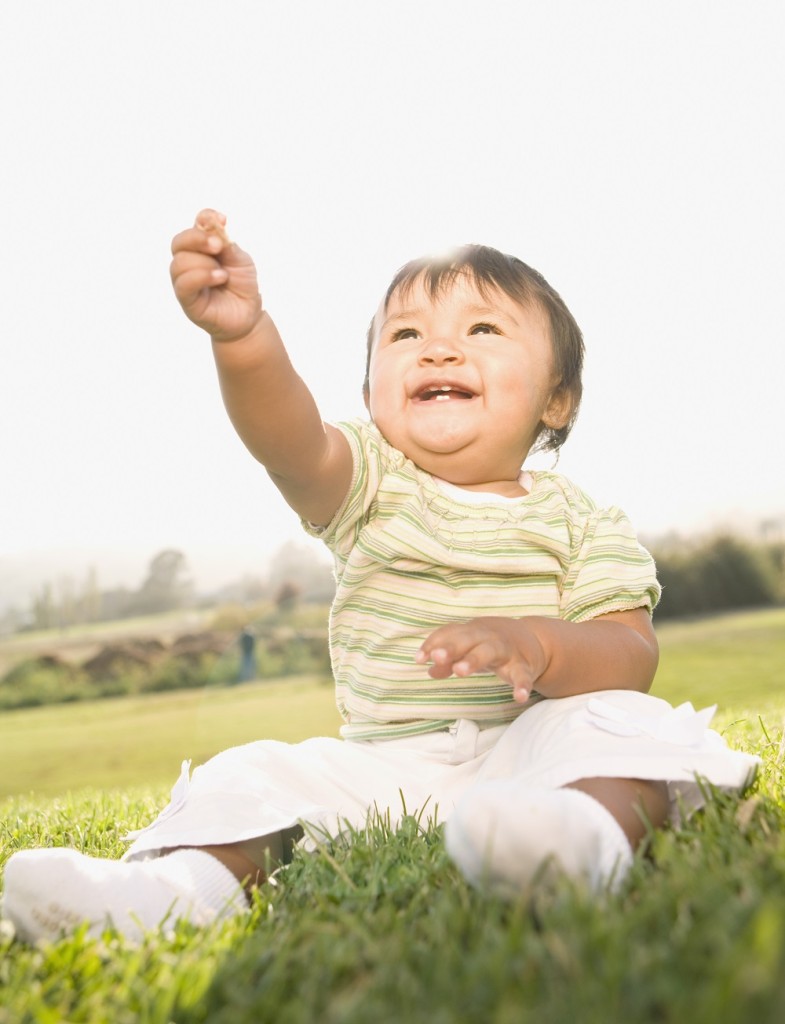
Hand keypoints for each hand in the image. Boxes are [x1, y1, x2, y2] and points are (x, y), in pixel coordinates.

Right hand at [170, 209, 262, 342]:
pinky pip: (183, 284)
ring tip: (223, 274)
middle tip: (219, 246)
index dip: (205, 217)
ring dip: (203, 263)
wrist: (249, 316)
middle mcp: (189, 262)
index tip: (223, 220)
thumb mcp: (241, 261)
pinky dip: (201, 277)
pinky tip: (219, 278)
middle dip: (198, 239)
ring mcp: (185, 281)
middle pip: (179, 242)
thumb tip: (215, 226)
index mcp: (202, 248)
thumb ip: (227, 245)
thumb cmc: (243, 286)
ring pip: (179, 262)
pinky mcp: (187, 300)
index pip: (195, 225)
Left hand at [416, 617, 546, 702]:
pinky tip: (519, 697)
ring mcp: (506, 650)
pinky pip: (522, 675)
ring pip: (490, 651)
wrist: (531, 638)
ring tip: (460, 671)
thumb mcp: (469, 649)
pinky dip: (522, 686)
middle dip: (452, 647)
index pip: (449, 634)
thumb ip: (449, 660)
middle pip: (467, 639)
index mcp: (471, 632)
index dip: (433, 644)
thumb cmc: (489, 644)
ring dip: (474, 659)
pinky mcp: (523, 666)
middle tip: (437, 657)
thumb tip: (429, 670)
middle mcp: (487, 637)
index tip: (418, 659)